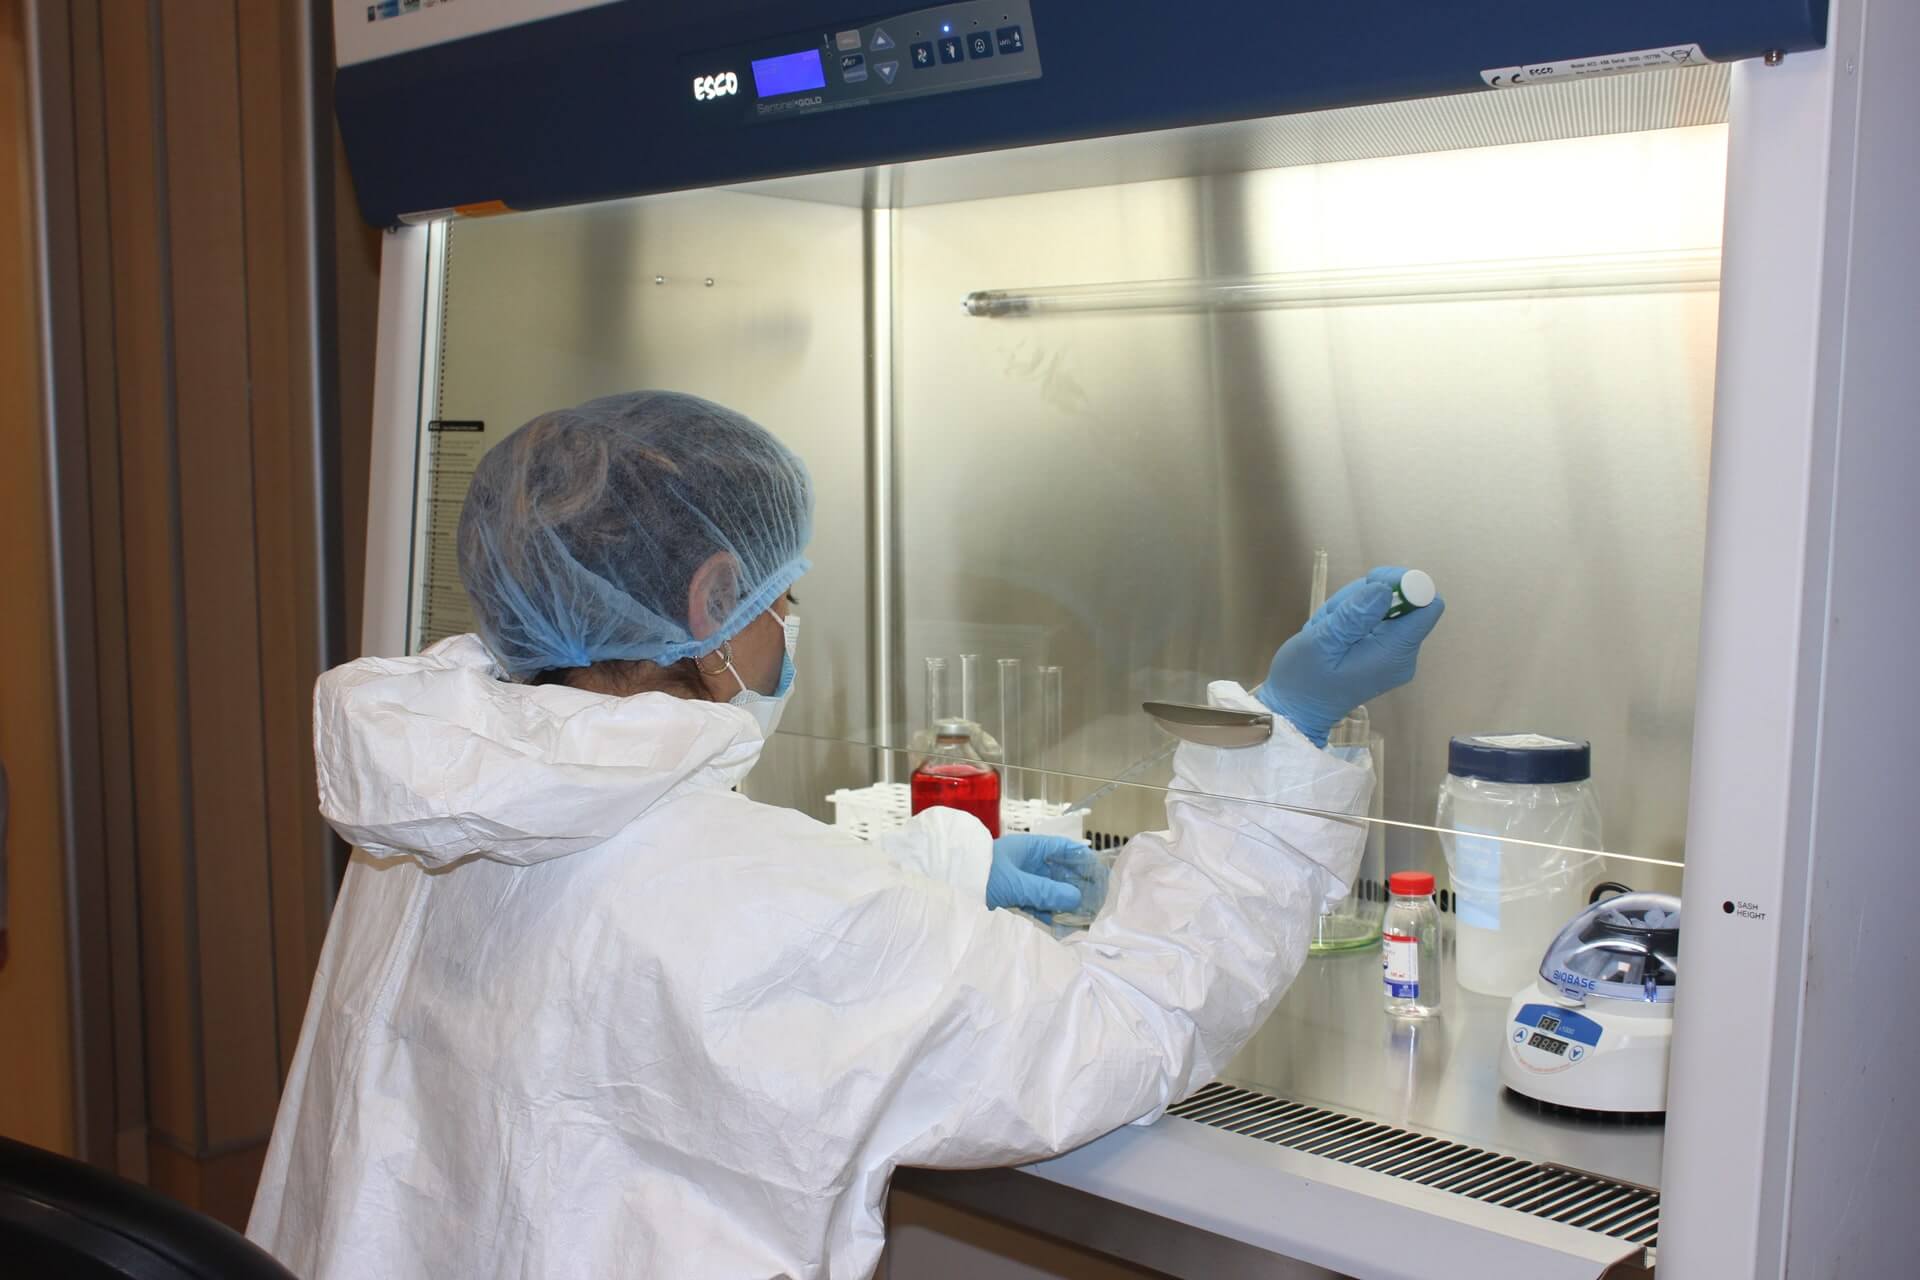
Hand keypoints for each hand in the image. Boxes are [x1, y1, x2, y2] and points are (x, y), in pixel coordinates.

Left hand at [986, 834, 1105, 917]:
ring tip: (1083, 918)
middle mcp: (1027, 863)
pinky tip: (1061, 927)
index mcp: (1029, 849)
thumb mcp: (1017, 884)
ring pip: (1049, 891)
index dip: (1081, 858)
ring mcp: (1020, 881)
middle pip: (1058, 873)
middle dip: (1076, 887)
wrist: (950, 888)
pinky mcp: (1013, 899)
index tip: (1098, 872)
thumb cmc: (982, 876)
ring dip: (1063, 904)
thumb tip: (1077, 898)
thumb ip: (1047, 892)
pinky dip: (1048, 915)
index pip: (1062, 849)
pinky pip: (1036, 906)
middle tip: (1095, 901)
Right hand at [1255, 566, 1445, 747]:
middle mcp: (1403, 654)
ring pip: (1385, 607)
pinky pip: (1376, 620)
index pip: (1427, 606)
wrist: (1294, 711)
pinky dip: (1352, 617)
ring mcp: (1394, 655)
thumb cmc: (1302, 680)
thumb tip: (1384, 589)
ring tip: (1326, 628)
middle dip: (1366, 596)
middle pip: (1404, 602)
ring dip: (1353, 607)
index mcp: (1394, 653)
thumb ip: (1353, 616)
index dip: (1404, 585)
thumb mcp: (1320, 643)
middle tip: (1332, 615)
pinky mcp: (1383, 653)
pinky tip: (1331, 633)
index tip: (1370, 583)